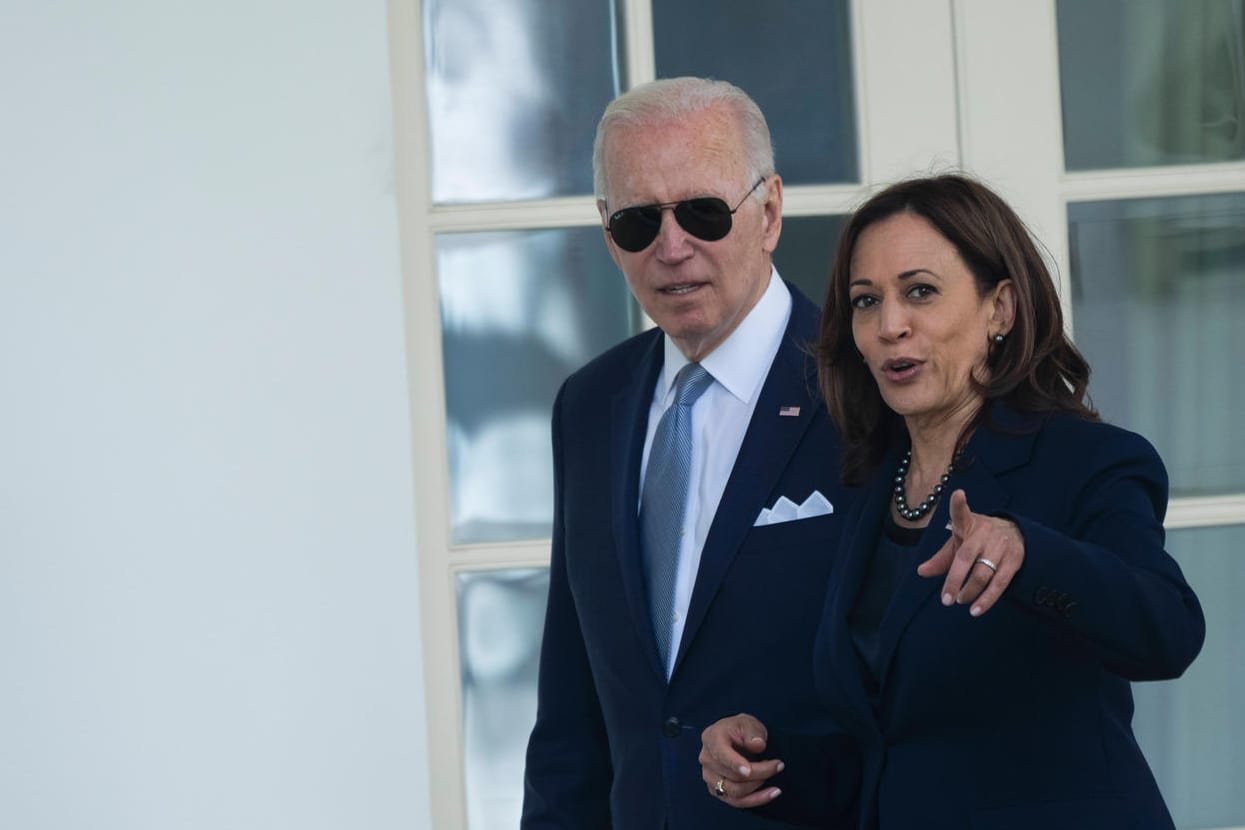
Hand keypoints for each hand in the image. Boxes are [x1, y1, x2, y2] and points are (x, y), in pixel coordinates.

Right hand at [699, 713, 783, 807]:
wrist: (734, 737)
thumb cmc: (741, 729)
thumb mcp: (749, 723)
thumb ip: (753, 732)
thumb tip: (757, 745)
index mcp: (711, 738)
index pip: (721, 754)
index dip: (734, 763)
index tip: (749, 771)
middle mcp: (706, 759)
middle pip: (732, 775)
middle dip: (759, 773)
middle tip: (779, 766)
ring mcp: (709, 777)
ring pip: (734, 791)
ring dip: (758, 788)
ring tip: (776, 780)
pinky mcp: (716, 790)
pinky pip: (736, 801)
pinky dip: (755, 800)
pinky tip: (772, 793)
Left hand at [917, 488, 1023, 616]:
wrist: (1015, 533)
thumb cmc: (978, 539)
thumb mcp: (959, 543)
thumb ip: (941, 558)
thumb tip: (921, 572)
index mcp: (968, 524)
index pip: (961, 512)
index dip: (959, 504)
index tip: (958, 494)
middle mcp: (984, 533)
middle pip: (966, 557)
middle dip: (954, 580)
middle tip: (945, 599)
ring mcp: (1001, 546)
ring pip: (982, 574)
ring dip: (969, 591)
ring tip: (960, 600)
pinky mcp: (1014, 561)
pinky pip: (999, 584)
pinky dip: (987, 600)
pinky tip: (976, 610)